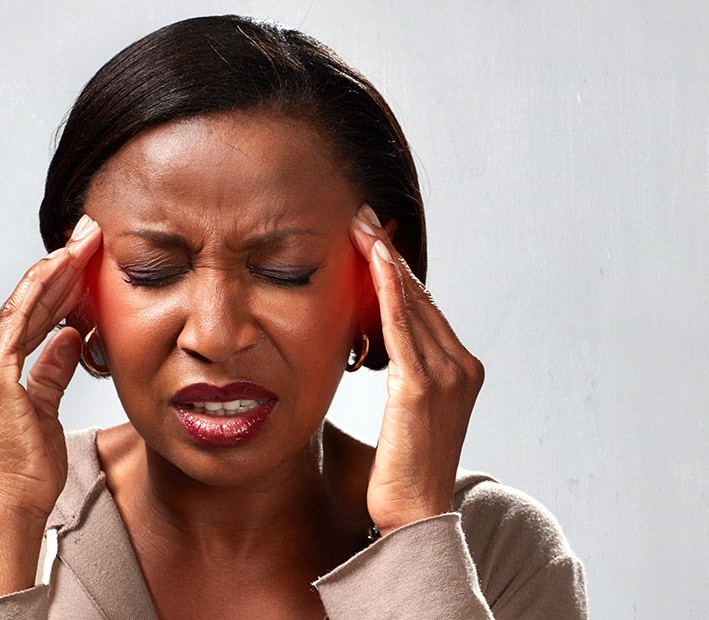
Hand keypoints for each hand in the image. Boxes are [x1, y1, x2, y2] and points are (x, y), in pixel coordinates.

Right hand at [0, 214, 101, 524]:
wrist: (14, 503)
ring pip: (25, 305)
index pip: (22, 315)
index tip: (82, 258)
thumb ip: (52, 368)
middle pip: (22, 303)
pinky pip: (24, 320)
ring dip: (59, 270)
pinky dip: (46, 291)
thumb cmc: (28, 465)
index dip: (53, 285)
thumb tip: (71, 334)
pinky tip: (68, 266)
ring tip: (88, 241)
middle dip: (60, 267)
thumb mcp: (43, 406)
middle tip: (90, 234)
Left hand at [349, 205, 484, 532]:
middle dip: (389, 255)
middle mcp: (461, 365)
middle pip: (419, 297)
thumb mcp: (407, 412)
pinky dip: (389, 290)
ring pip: (411, 304)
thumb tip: (380, 347)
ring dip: (384, 261)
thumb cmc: (405, 467)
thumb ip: (403, 374)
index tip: (374, 240)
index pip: (425, 308)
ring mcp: (446, 375)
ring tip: (361, 226)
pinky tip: (375, 261)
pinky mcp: (421, 387)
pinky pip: (402, 327)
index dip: (399, 271)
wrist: (416, 513)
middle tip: (363, 218)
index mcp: (461, 369)